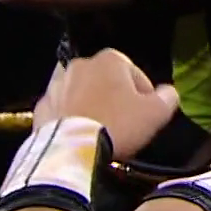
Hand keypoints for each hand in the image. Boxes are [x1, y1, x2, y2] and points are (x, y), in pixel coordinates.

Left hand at [34, 49, 179, 158]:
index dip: (144, 95)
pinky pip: (61, 109)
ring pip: (81, 93)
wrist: (72, 150)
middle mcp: (80, 64)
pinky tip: (78, 135)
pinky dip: (69, 118)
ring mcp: (57, 85)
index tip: (146, 115)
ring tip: (100, 130)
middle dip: (114, 97)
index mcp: (109, 60)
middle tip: (123, 123)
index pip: (135, 73)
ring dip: (90, 105)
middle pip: (105, 81)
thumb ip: (167, 98)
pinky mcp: (41, 107)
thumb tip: (168, 92)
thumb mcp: (155, 113)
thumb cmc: (118, 125)